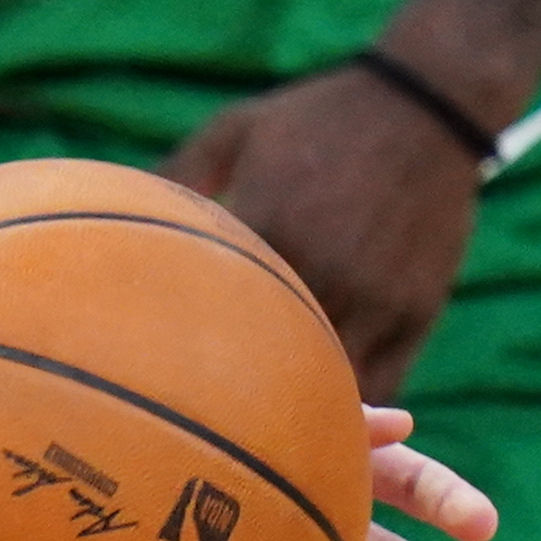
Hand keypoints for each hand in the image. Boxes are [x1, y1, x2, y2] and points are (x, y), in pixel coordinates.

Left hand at [171, 67, 486, 401]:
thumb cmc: (318, 115)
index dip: (180, 339)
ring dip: (297, 406)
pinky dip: (350, 405)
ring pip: (327, 382)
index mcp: (267, 221)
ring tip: (262, 434)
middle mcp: (321, 267)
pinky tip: (323, 414)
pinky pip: (381, 384)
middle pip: (267, 358)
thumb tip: (114, 201)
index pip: (210, 304)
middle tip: (198, 422)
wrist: (426, 106)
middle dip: (235, 391)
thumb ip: (179, 171)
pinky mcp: (415, 313)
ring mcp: (372, 296)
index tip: (154, 362)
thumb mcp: (238, 128)